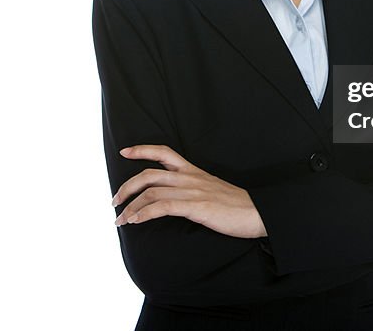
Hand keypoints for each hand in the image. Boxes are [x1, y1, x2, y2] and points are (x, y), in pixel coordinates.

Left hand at [112, 144, 266, 238]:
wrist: (257, 212)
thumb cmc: (235, 205)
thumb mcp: (210, 189)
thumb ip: (191, 189)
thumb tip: (173, 198)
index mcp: (193, 171)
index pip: (164, 152)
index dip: (142, 150)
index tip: (124, 152)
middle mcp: (189, 177)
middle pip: (149, 175)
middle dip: (127, 187)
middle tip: (115, 201)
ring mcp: (192, 191)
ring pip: (151, 192)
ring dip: (131, 207)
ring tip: (121, 219)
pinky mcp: (196, 207)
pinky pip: (163, 207)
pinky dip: (144, 213)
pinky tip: (136, 221)